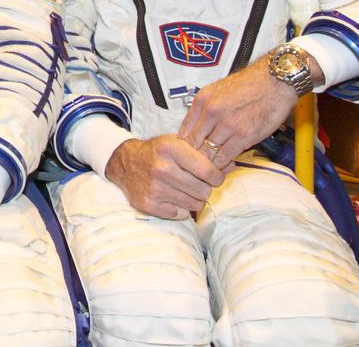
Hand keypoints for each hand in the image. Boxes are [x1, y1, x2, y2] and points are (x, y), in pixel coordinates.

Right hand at [103, 135, 224, 219]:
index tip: (214, 176)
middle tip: (196, 183)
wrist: (125, 163)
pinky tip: (172, 196)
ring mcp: (154, 188)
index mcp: (171, 149)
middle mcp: (162, 168)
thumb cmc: (157, 153)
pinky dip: (180, 208)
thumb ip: (205, 155)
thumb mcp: (179, 144)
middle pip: (204, 190)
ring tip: (183, 189)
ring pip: (194, 204)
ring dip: (193, 199)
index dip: (217, 176)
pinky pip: (180, 214)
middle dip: (204, 188)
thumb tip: (233, 165)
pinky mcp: (149, 204)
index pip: (209, 171)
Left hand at [178, 55, 318, 167]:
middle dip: (193, 159)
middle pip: (194, 144)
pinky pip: (225, 156)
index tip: (186, 156)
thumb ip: (204, 110)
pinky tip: (223, 167)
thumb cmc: (249, 85)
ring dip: (208, 164)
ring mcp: (227, 124)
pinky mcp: (243, 135)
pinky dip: (223, 164)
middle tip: (195, 169)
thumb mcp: (217, 91)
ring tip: (208, 172)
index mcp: (202, 101)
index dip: (184, 147)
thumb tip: (195, 129)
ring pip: (208, 152)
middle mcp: (211, 112)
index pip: (184, 131)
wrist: (275, 81)